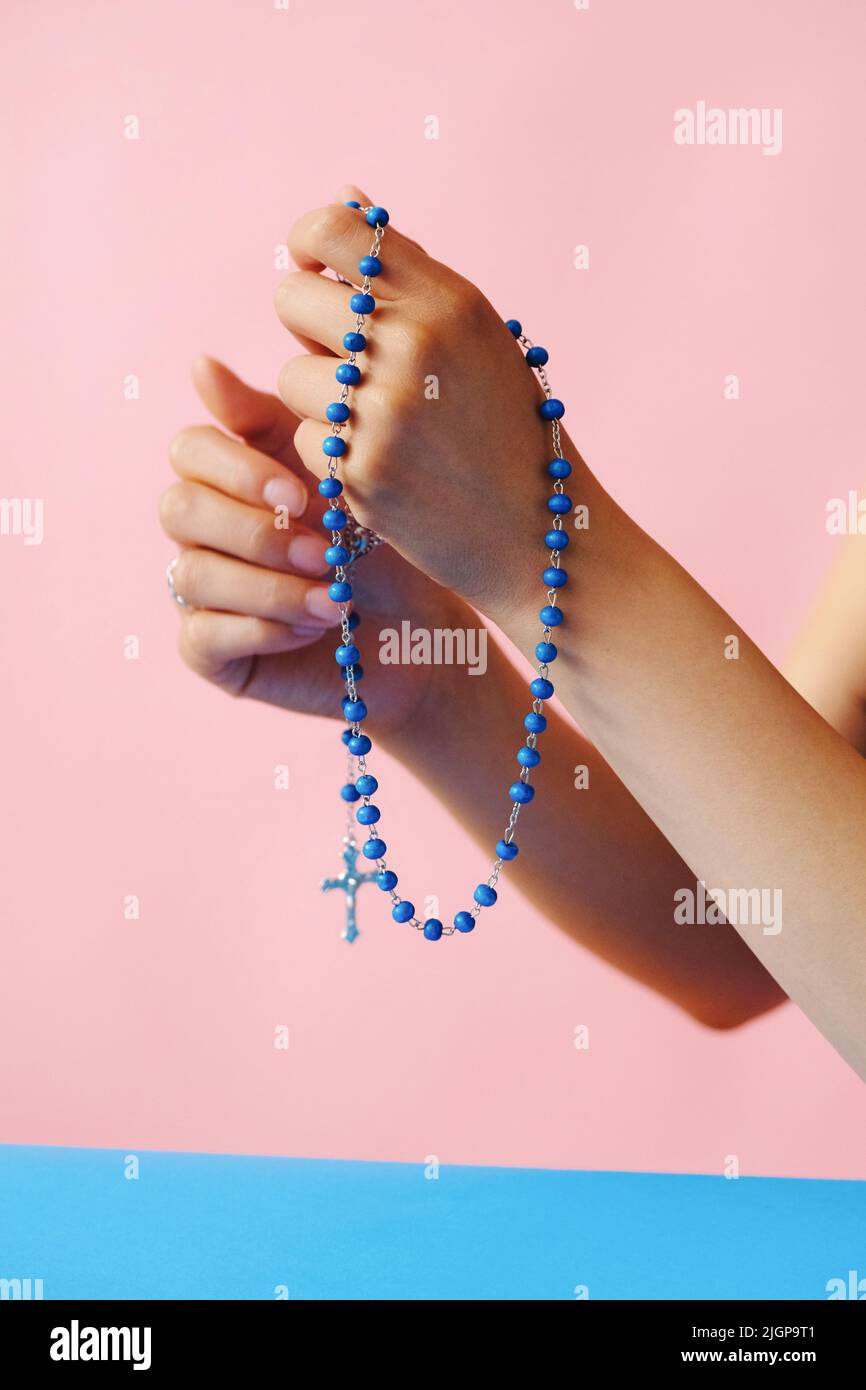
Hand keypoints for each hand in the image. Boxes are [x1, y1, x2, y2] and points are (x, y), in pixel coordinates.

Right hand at [159, 357, 471, 731]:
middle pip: (179, 509)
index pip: (190, 450)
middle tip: (323, 552)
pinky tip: (313, 627)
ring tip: (334, 600)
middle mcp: (203, 532)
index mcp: (229, 477)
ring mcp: (200, 592)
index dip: (236, 469)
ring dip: (269, 587)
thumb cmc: (382, 546)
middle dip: (255, 532)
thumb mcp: (339, 476)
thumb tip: (201, 364)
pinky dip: (262, 629)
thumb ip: (273, 421)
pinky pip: (202, 635)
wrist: (420, 631)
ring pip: (192, 575)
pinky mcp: (209, 652)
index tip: (298, 493)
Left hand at [274, 185, 576, 630]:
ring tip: (379, 428)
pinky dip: (334, 458)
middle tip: (348, 364)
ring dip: (322, 405)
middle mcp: (415, 342)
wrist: (538, 533)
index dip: (307, 246)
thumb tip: (344, 194)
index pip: (335, 230)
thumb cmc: (505, 430)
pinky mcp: (361, 468)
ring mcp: (385, 408)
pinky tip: (384, 469)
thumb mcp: (476, 337)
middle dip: (307, 332)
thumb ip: (408, 272)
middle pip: (291, 300)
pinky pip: (307, 438)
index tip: (315, 276)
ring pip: (292, 378)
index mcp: (448, 298)